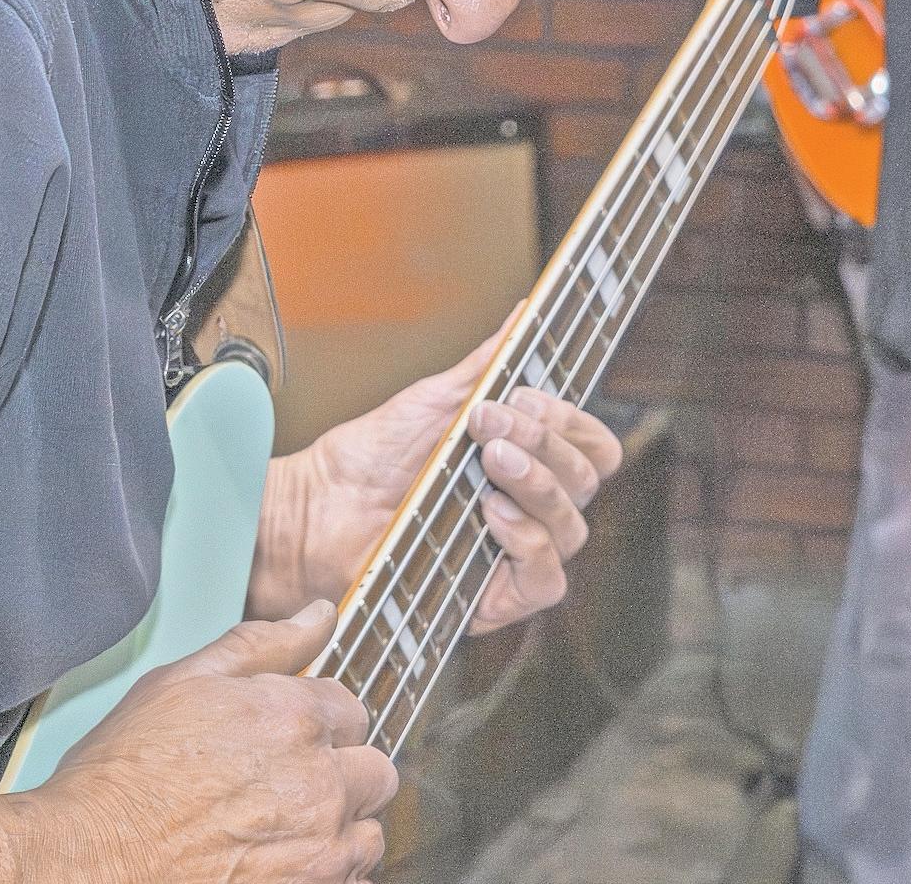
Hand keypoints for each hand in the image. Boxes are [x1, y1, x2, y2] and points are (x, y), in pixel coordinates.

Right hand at [27, 602, 393, 881]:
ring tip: (280, 834)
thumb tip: (321, 613)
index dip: (315, 724)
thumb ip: (265, 643)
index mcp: (294, 717)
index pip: (351, 710)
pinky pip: (351, 881)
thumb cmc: (123, 779)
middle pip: (373, 771)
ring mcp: (319, 850)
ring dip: (339, 830)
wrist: (88, 861)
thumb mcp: (183, 682)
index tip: (281, 743)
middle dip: (339, 775)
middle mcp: (319, 783)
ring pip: (368, 834)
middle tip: (284, 790)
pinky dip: (325, 874)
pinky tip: (277, 865)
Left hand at [249, 333, 622, 633]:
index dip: (572, 422)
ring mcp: (514, 554)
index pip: (591, 447)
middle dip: (547, 444)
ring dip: (537, 485)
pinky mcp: (494, 598)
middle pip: (587, 481)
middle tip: (491, 427)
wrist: (319, 508)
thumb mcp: (436, 399)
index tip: (524, 397)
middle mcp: (530, 508)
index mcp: (527, 462)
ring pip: (572, 528)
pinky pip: (546, 580)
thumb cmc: (370, 457)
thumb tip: (525, 313)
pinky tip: (492, 515)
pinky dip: (527, 542)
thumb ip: (488, 364)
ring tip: (488, 463)